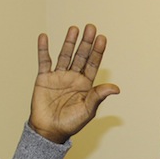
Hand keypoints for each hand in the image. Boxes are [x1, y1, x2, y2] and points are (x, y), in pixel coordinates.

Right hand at [29, 24, 119, 143]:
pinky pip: (44, 61)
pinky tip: (44, 37)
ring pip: (64, 55)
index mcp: (85, 85)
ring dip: (69, 42)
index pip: (93, 64)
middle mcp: (73, 78)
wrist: (50, 131)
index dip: (97, 51)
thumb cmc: (70, 123)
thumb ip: (98, 96)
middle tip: (91, 27)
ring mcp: (58, 76)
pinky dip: (43, 49)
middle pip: (81, 56)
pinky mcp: (44, 78)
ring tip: (74, 29)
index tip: (102, 38)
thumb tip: (116, 88)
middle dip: (86, 42)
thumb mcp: (88, 110)